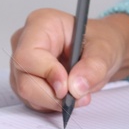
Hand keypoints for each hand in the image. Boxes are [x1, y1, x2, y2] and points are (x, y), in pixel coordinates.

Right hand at [9, 9, 128, 112]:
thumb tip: (76, 86)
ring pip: (26, 93)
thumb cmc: (98, 41)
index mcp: (41, 23)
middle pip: (24, 79)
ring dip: (53, 101)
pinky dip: (51, 104)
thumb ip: (94, 67)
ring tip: (78, 96)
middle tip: (77, 97)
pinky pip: (32, 100)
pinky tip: (68, 96)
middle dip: (51, 95)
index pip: (28, 54)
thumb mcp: (105, 49)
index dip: (46, 74)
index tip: (66, 87)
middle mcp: (25, 42)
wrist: (100, 51)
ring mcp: (23, 63)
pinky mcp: (25, 80)